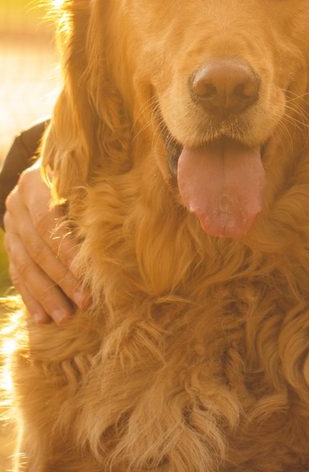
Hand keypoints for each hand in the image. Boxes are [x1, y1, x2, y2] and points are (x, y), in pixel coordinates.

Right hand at [3, 162, 88, 322]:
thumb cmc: (87, 169)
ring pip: (26, 266)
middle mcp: (16, 204)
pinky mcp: (10, 242)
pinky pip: (18, 273)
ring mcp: (10, 225)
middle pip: (37, 249)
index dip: (67, 250)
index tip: (89, 272)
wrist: (55, 163)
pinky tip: (42, 317)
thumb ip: (94, 194)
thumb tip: (125, 220)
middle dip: (61, 279)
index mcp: (35, 183)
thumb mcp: (89, 173)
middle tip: (84, 302)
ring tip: (64, 317)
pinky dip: (31, 296)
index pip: (48, 223)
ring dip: (46, 295)